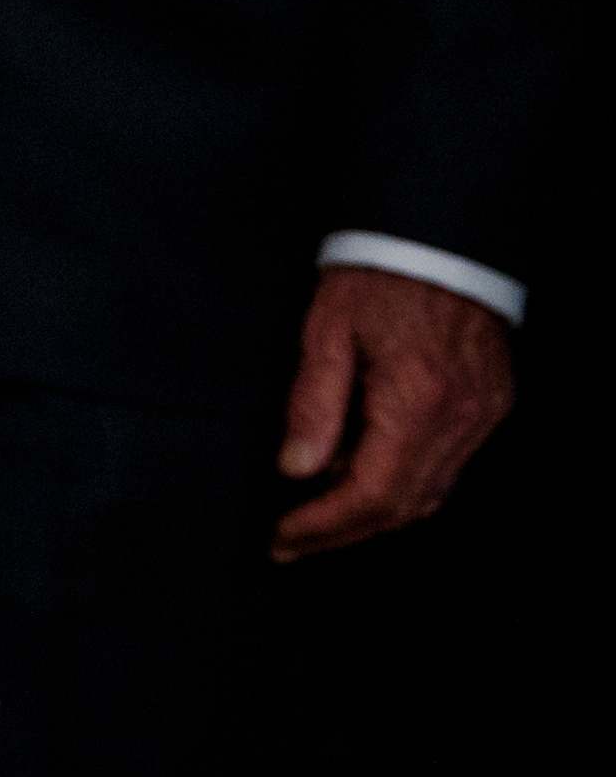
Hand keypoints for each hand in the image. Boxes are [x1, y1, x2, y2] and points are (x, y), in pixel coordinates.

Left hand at [275, 265, 514, 557]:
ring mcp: (483, 415)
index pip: (370, 494)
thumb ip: (313, 404)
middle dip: (345, 531)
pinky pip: (448, 466)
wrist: (440, 236)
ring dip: (374, 511)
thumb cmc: (378, 276)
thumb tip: (295, 470)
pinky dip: (404, 481)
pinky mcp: (491, 405)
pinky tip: (362, 471)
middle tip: (294, 540)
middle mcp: (460, 419)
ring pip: (430, 493)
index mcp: (418, 402)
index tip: (284, 540)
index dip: (324, 526)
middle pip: (404, 507)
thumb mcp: (326, 331)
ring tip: (318, 512)